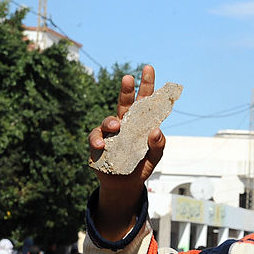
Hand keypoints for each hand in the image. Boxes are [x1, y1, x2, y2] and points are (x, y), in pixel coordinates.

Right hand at [87, 65, 166, 240]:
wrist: (126, 185)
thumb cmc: (141, 166)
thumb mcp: (155, 157)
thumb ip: (158, 145)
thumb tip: (156, 131)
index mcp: (140, 123)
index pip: (144, 102)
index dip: (146, 85)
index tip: (148, 68)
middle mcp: (124, 124)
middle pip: (124, 103)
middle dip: (126, 89)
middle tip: (128, 77)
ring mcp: (110, 134)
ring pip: (108, 120)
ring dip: (111, 121)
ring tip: (116, 127)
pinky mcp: (97, 145)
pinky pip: (95, 138)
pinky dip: (98, 139)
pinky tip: (102, 144)